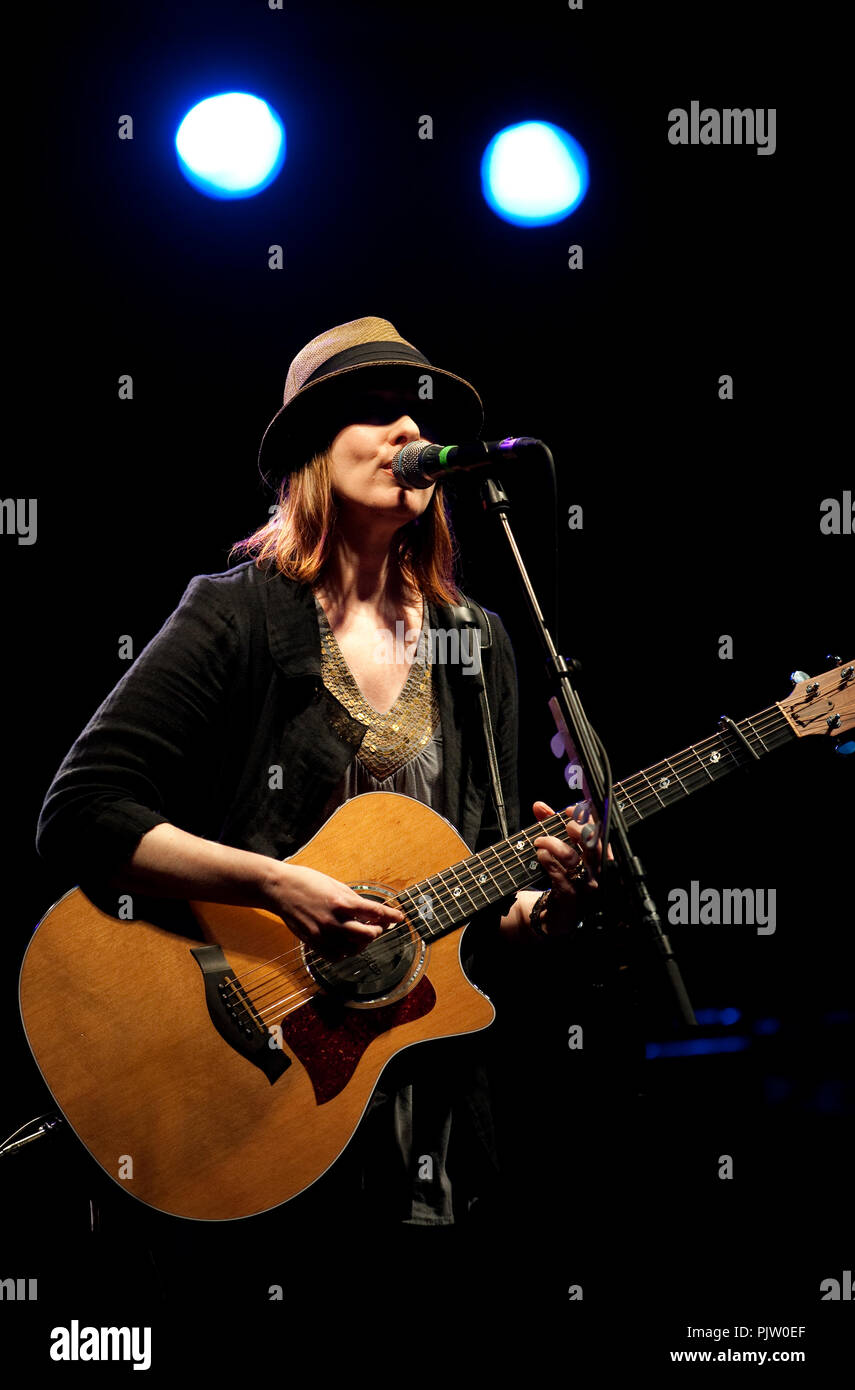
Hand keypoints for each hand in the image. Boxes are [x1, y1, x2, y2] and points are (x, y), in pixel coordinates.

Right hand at [262, 862, 405, 958]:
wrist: (279, 888)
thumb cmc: (307, 882)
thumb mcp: (335, 885)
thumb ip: (354, 900)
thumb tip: (372, 911)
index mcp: (342, 902)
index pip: (376, 913)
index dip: (392, 916)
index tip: (400, 918)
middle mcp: (335, 920)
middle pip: (369, 935)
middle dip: (377, 931)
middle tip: (377, 926)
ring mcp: (323, 934)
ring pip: (354, 948)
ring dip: (362, 942)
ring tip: (361, 934)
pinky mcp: (313, 942)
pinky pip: (337, 956)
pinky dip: (346, 952)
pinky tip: (347, 943)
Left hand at [531, 799, 613, 934]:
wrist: (559, 915)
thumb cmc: (563, 878)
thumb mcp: (560, 849)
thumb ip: (550, 825)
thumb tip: (539, 805)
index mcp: (601, 858)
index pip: (601, 833)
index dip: (587, 818)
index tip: (570, 809)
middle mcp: (598, 873)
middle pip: (593, 844)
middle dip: (577, 828)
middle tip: (562, 822)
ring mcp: (586, 887)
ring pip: (573, 859)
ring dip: (553, 843)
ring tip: (540, 840)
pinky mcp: (571, 898)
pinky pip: (560, 875)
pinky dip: (548, 861)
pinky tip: (541, 854)